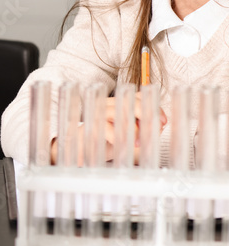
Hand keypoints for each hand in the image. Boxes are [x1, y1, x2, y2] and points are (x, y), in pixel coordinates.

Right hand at [49, 94, 166, 164]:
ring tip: (138, 143)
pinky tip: (124, 145)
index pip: (140, 97)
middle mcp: (110, 104)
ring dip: (134, 128)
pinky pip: (107, 128)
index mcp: (121, 103)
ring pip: (120, 112)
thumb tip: (159, 126)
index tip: (162, 122)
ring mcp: (100, 112)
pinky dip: (118, 137)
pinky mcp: (92, 124)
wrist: (82, 147)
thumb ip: (144, 129)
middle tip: (154, 129)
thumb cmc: (108, 139)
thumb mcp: (129, 134)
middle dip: (147, 115)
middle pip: (131, 101)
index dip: (154, 107)